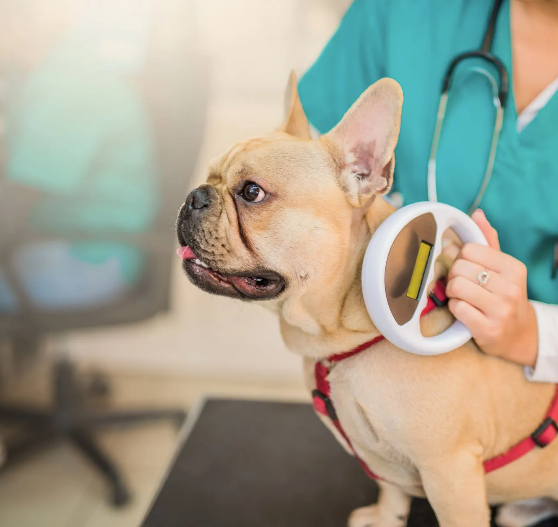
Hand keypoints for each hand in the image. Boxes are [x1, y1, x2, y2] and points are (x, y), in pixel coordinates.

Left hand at [445, 210, 537, 366]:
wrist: (518, 334)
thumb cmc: (503, 295)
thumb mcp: (502, 268)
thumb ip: (488, 241)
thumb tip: (477, 213)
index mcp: (514, 268)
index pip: (469, 250)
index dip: (461, 259)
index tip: (468, 269)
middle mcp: (511, 288)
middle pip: (459, 268)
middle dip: (454, 276)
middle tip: (463, 285)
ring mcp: (501, 310)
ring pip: (456, 287)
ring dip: (452, 293)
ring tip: (463, 298)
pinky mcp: (489, 329)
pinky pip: (456, 308)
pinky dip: (454, 309)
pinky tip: (465, 312)